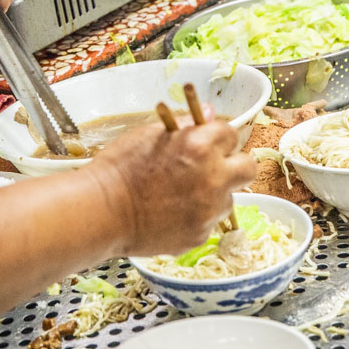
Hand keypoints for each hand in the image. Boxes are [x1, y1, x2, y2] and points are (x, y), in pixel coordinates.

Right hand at [84, 120, 254, 257]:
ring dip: (213, 194)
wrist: (101, 212)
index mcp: (201, 146)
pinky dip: (195, 218)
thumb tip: (208, 112)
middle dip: (234, 165)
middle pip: (247, 168)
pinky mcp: (199, 236)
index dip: (218, 138)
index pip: (231, 134)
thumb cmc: (119, 168)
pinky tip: (170, 214)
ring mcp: (208, 210)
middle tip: (212, 168)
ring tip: (181, 195)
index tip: (208, 143)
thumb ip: (185, 125)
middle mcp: (212, 178)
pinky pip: (208, 223)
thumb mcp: (149, 135)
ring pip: (228, 199)